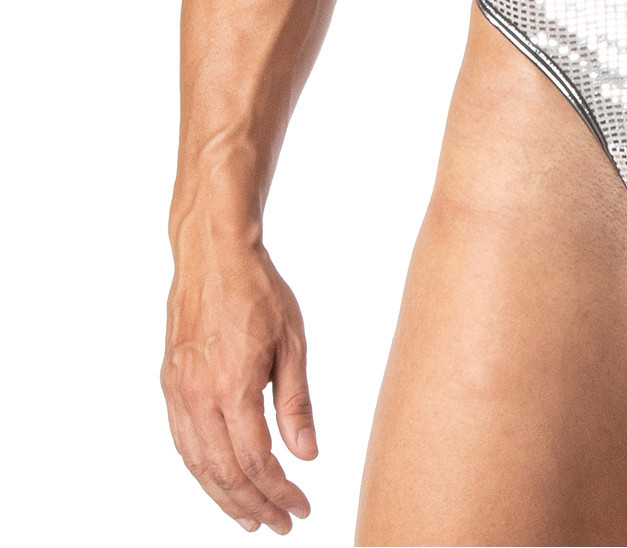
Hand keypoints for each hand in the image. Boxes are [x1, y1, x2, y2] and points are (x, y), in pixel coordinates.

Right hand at [162, 238, 316, 531]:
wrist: (214, 255)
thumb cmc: (260, 292)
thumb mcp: (293, 343)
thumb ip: (297, 403)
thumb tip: (306, 455)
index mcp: (232, 387)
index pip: (256, 460)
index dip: (278, 491)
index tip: (300, 508)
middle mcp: (198, 397)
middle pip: (224, 472)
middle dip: (253, 504)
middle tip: (280, 524)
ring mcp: (178, 392)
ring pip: (197, 464)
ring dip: (224, 496)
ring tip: (251, 515)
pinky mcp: (169, 384)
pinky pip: (183, 441)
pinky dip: (202, 469)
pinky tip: (221, 480)